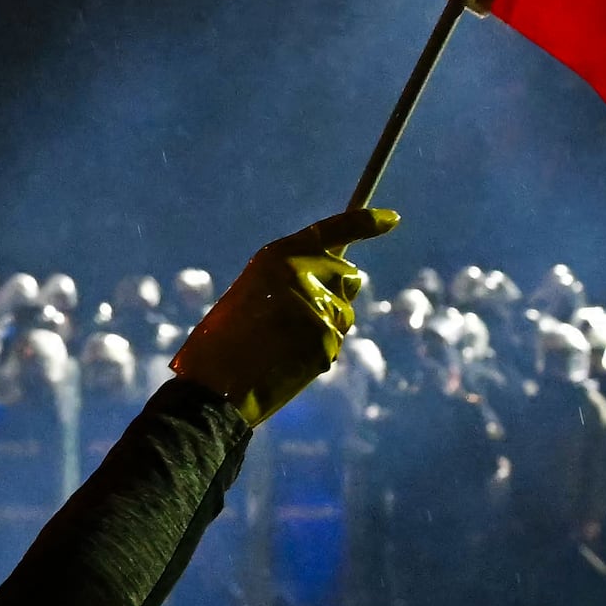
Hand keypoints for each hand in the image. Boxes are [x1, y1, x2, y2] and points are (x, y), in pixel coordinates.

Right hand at [168, 208, 395, 424]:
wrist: (213, 386)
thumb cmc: (224, 344)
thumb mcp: (252, 295)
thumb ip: (291, 282)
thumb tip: (334, 289)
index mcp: (276, 255)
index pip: (332, 230)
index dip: (365, 222)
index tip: (392, 219)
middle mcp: (300, 271)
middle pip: (348, 276)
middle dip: (335, 295)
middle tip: (299, 322)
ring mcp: (316, 303)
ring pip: (344, 313)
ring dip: (325, 329)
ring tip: (285, 346)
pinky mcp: (325, 335)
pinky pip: (336, 341)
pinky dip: (319, 354)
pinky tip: (289, 363)